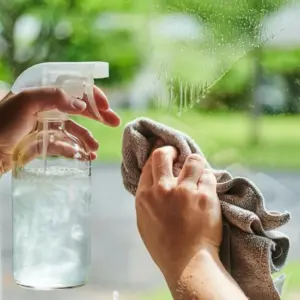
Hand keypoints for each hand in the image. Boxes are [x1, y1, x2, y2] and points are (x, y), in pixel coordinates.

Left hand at [0, 86, 120, 173]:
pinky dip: (75, 150)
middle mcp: (45, 109)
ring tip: (94, 150)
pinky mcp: (43, 144)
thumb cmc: (1, 123)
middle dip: (97, 116)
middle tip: (115, 122)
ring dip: (87, 138)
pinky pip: (64, 145)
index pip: (72, 90)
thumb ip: (54, 97)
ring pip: (73, 130)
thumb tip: (81, 105)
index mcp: (42, 94)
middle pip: (77, 109)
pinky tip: (84, 157)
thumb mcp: (25, 102)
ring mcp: (45, 127)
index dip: (91, 95)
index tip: (106, 105)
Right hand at [135, 144, 221, 282]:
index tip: (164, 150)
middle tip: (178, 154)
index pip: (149, 163)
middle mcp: (162, 190)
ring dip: (196, 163)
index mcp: (145, 196)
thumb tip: (153, 181)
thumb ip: (147, 198)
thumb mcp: (145, 221)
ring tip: (198, 171)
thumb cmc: (164, 245)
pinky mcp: (205, 197)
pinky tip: (207, 188)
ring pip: (193, 160)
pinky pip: (209, 176)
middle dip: (171, 150)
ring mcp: (184, 192)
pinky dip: (209, 179)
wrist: (187, 263)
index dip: (157, 154)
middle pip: (164, 154)